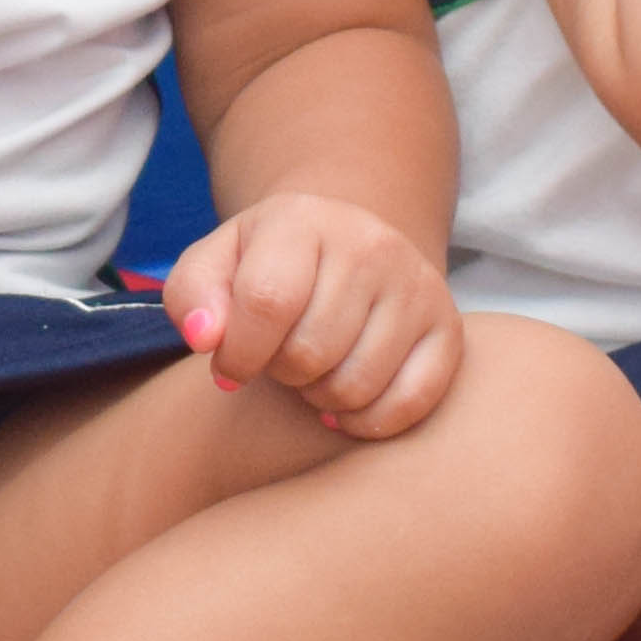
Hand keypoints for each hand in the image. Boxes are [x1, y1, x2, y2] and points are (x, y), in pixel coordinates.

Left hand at [167, 198, 462, 440]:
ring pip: (357, 385)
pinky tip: (346, 404)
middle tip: (280, 360)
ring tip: (312, 373)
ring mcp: (416, 286)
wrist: (347, 243)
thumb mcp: (216, 264)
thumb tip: (205, 338)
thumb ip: (192, 296)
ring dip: (321, 399)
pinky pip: (410, 403)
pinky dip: (369, 420)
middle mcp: (370, 246)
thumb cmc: (269, 265)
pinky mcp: (447, 328)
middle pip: (311, 352)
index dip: (240, 353)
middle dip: (281, 373)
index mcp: (303, 221)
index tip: (230, 366)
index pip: (267, 302)